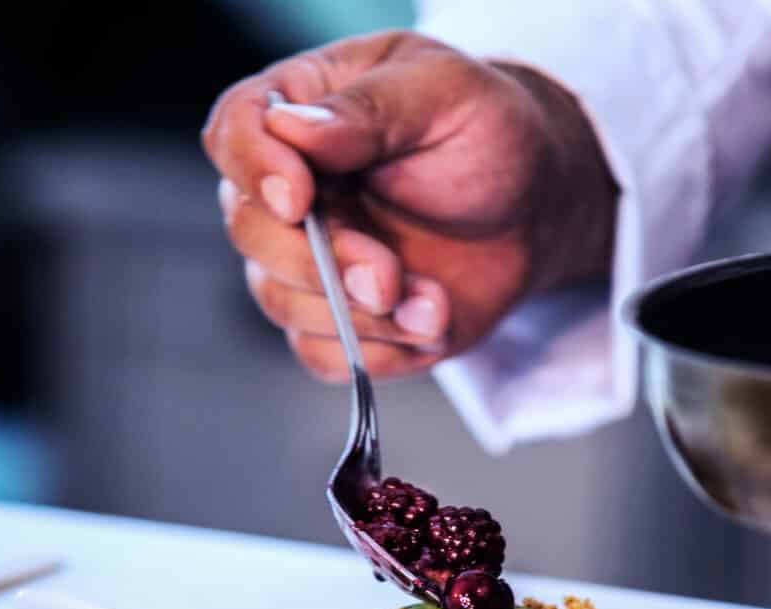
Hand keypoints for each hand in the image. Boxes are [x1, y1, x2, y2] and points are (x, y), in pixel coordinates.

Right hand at [202, 31, 616, 381]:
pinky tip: (430, 324)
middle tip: (388, 274)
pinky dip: (380, 352)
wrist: (536, 208)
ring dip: (361, 315)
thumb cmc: (488, 134)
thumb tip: (292, 129)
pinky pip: (324, 354)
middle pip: (250, 230)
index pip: (235, 131)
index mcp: (299, 109)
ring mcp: (309, 257)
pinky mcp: (341, 318)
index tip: (299, 198)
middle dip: (319, 263)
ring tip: (434, 302)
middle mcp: (289, 187)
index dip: (255, 168)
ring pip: (283, 301)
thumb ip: (369, 109)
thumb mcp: (444, 92)